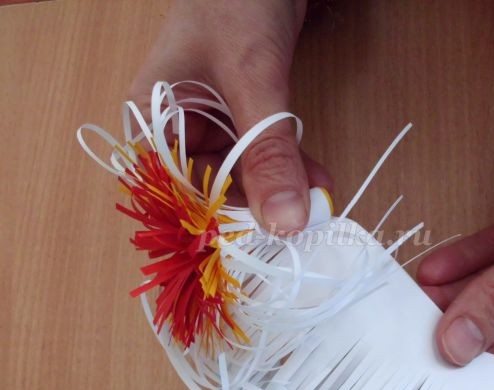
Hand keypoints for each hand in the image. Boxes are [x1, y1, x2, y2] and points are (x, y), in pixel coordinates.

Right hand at [129, 0, 331, 232]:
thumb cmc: (236, 2)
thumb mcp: (252, 80)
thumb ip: (267, 152)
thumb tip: (286, 220)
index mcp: (151, 119)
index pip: (179, 191)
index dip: (220, 218)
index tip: (265, 236)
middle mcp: (175, 128)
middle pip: (214, 188)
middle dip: (261, 201)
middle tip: (304, 217)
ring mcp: (210, 124)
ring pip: (244, 174)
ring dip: (281, 185)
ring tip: (317, 196)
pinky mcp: (240, 117)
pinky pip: (261, 153)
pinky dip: (287, 165)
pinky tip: (313, 176)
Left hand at [417, 63, 493, 381]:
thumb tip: (462, 344)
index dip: (491, 367)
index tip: (443, 372)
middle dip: (464, 326)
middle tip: (415, 335)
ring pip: (492, 286)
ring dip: (454, 294)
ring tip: (413, 303)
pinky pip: (486, 251)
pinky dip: (459, 259)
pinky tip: (430, 271)